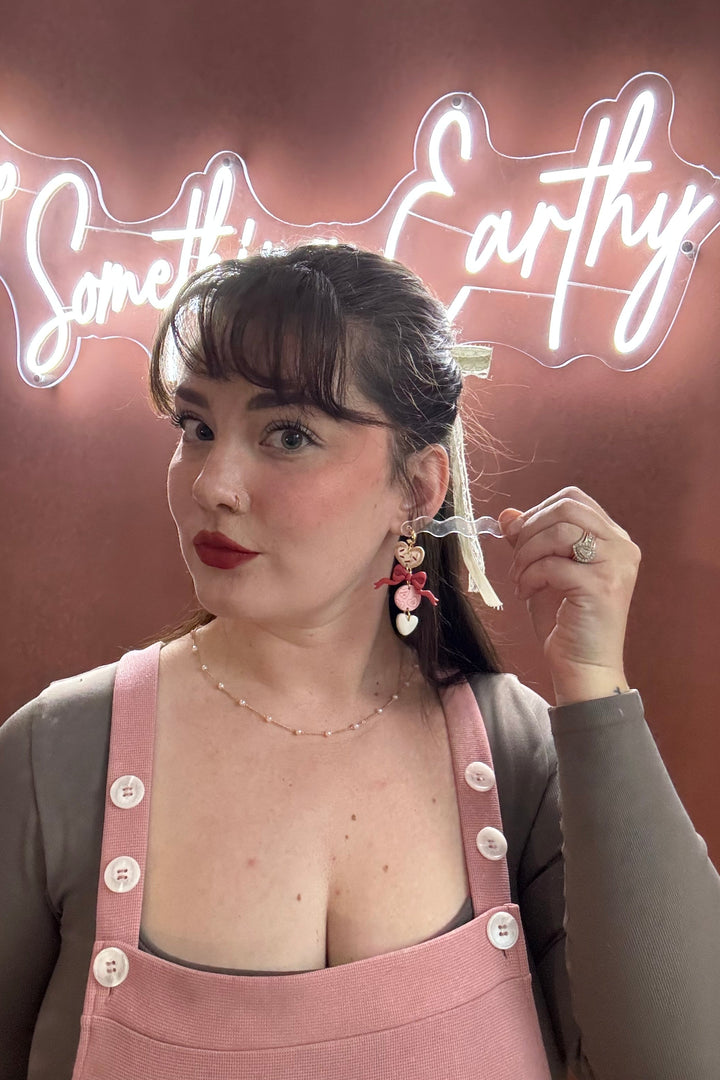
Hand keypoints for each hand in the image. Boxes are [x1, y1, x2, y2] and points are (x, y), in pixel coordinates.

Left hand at [498, 487, 641, 704]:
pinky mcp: (602, 586)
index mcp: (613, 538)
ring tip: (519, 579)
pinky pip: (553, 565)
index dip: (538, 512)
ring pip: (559, 532)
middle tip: (517, 560)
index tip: (519, 537)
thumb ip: (529, 541)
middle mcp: (622, 546)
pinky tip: (526, 594)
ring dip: (527, 554)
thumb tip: (507, 515)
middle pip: (567, 508)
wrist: (584, 668)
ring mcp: (616, 565)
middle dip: (530, 530)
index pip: (573, 500)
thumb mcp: (543, 572)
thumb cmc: (566, 622)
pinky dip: (530, 577)